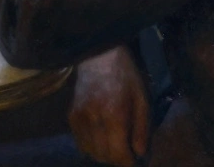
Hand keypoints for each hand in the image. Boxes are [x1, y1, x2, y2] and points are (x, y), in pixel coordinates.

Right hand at [69, 46, 149, 166]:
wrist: (98, 56)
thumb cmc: (126, 76)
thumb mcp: (142, 99)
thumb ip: (141, 128)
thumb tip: (140, 153)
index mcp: (115, 114)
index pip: (119, 153)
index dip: (127, 163)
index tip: (134, 161)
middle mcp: (94, 118)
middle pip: (104, 155)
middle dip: (117, 159)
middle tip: (126, 153)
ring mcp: (80, 117)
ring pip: (91, 152)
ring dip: (104, 154)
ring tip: (114, 146)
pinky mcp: (71, 115)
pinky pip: (80, 142)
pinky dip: (91, 146)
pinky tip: (101, 138)